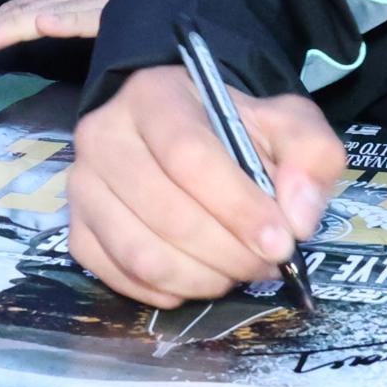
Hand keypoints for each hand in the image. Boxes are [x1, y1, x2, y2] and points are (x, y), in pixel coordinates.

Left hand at [0, 0, 131, 67]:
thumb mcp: (97, 12)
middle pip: (17, 13)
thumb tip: (33, 19)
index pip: (14, 14)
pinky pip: (89, 14)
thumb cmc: (144, 10)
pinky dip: (65, 18)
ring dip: (7, 27)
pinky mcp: (118, 7)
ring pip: (43, 13)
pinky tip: (44, 24)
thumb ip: (66, 15)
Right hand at [68, 62, 348, 308]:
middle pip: (165, 211)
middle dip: (228, 252)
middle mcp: (104, 135)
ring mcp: (83, 185)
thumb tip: (298, 218)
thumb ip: (310, 156)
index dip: (237, 207)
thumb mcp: (287, 123)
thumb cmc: (236, 128)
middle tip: (267, 263)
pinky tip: (198, 277)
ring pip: (140, 252)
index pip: (188, 155)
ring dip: (201, 278)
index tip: (280, 242)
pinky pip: (118, 277)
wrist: (186, 131)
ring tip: (235, 271)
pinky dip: (166, 291)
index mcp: (154, 95)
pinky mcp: (77, 228)